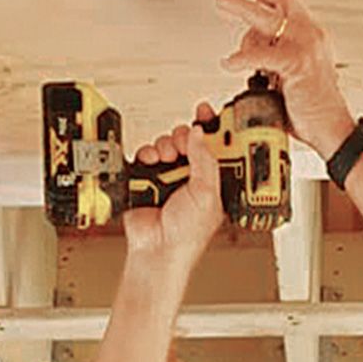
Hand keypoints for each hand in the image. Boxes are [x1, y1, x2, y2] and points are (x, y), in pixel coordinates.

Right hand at [122, 104, 225, 276]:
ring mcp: (169, 177)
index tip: (210, 111)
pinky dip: (147, 155)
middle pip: (189, 139)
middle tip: (184, 145)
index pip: (215, 146)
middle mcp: (191, 177)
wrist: (157, 250)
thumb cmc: (186, 235)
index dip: (214, 127)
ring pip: (167, 143)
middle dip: (185, 137)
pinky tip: (151, 166)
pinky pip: (146, 154)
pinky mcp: (147, 178)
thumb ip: (204, 159)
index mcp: (212, 180)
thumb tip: (200, 133)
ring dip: (165, 147)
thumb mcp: (207, 193)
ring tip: (166, 161)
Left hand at [216, 0, 355, 156]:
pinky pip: (262, 54)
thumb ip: (271, 59)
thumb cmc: (309, 109)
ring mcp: (307, 47)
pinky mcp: (298, 64)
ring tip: (223, 4)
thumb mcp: (287, 76)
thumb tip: (247, 51)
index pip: (286, 3)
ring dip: (242, 8)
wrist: (330, 129)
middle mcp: (311, 35)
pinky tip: (229, 62)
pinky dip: (242, 57)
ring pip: (269, 19)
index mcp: (310, 36)